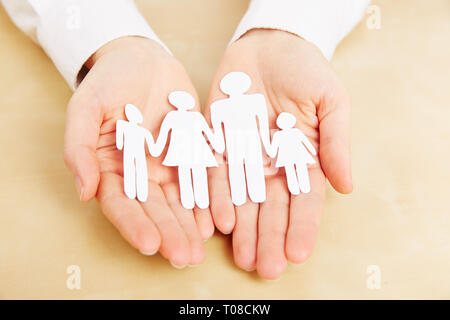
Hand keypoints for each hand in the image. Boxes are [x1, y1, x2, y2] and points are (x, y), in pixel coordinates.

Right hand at [63, 36, 213, 266]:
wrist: (142, 58)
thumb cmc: (110, 81)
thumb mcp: (86, 107)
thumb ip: (79, 148)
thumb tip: (83, 192)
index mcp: (111, 168)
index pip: (121, 204)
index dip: (134, 225)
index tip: (149, 244)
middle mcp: (140, 173)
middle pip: (155, 210)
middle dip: (169, 234)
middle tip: (185, 257)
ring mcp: (166, 165)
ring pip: (180, 202)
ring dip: (189, 226)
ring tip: (201, 249)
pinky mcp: (191, 152)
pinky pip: (200, 180)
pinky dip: (207, 200)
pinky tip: (216, 220)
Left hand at [204, 29, 352, 278]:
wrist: (270, 45)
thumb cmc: (306, 71)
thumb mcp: (331, 101)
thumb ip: (336, 143)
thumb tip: (347, 186)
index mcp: (303, 159)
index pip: (304, 201)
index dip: (302, 228)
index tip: (299, 254)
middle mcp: (273, 165)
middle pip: (271, 209)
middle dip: (269, 239)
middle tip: (266, 269)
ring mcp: (245, 157)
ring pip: (243, 201)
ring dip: (243, 230)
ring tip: (244, 259)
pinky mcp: (218, 144)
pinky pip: (215, 176)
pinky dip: (217, 198)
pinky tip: (219, 223)